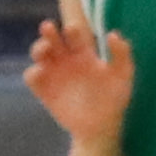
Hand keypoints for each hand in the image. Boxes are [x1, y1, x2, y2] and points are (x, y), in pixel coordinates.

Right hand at [24, 16, 136, 140]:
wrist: (100, 128)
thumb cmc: (114, 100)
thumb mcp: (123, 76)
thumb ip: (121, 54)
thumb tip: (113, 33)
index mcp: (84, 55)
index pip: (74, 36)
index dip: (71, 30)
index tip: (72, 29)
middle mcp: (67, 62)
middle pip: (53, 41)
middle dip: (49, 33)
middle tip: (48, 27)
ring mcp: (54, 75)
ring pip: (39, 55)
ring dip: (38, 48)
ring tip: (43, 51)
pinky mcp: (44, 91)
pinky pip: (32, 78)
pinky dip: (32, 73)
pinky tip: (40, 72)